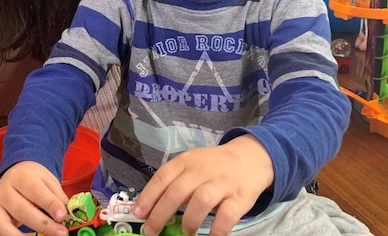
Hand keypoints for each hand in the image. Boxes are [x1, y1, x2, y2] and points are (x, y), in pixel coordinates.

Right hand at [0, 161, 68, 235]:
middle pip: (21, 210)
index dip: (50, 204)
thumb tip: (70, 216)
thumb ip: (57, 198)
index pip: (35, 191)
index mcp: (21, 177)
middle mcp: (5, 192)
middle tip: (61, 233)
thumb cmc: (34, 180)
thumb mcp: (48, 181)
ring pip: (1, 224)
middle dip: (42, 224)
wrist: (14, 174)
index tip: (63, 215)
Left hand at [133, 135, 273, 235]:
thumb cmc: (213, 166)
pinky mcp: (240, 197)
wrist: (250, 158)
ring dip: (189, 220)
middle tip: (151, 231)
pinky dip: (216, 230)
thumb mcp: (192, 166)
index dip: (148, 196)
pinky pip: (227, 216)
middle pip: (177, 192)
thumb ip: (174, 183)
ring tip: (185, 232)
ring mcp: (221, 183)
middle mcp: (202, 171)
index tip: (138, 213)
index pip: (162, 177)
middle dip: (160, 214)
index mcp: (186, 162)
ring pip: (201, 201)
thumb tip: (151, 208)